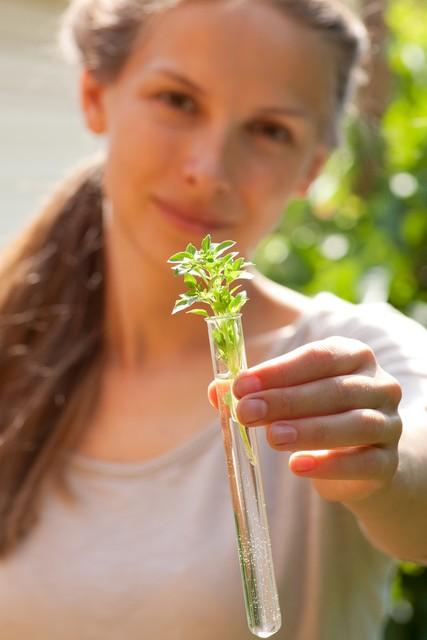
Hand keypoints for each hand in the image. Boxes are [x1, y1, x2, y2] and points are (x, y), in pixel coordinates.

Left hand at [209, 337, 402, 502]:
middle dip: (286, 400)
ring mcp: (389, 424)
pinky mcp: (388, 463)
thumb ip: (256, 391)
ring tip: (272, 437)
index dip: (278, 371)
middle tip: (247, 412)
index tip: (241, 385)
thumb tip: (216, 391)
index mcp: (353, 357)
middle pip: (334, 389)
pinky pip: (364, 463)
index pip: (318, 356)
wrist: (362, 459)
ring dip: (309, 430)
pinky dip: (329, 465)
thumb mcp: (290, 396)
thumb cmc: (319, 415)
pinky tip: (297, 466)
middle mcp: (379, 385)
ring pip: (355, 423)